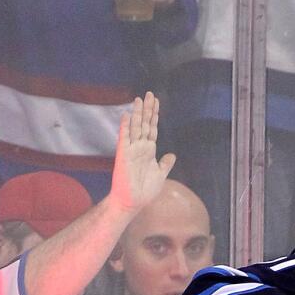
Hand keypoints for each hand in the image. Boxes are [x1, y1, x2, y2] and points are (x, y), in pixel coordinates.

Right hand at [108, 92, 175, 215]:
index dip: (154, 115)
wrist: (133, 201)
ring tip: (139, 99)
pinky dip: (125, 127)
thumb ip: (165, 163)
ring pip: (135, 127)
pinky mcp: (123, 155)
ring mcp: (131, 149)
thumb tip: (171, 155)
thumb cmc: (145, 189)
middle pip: (144, 123)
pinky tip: (126, 116)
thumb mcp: (161, 174)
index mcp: (149, 150)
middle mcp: (140, 147)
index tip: (156, 102)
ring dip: (137, 114)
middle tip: (149, 94)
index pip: (152, 128)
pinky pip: (124, 139)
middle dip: (147, 109)